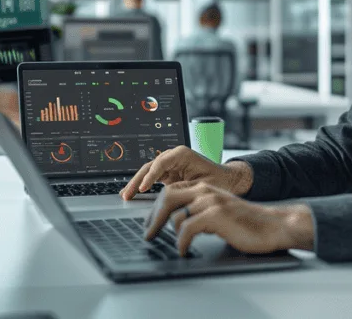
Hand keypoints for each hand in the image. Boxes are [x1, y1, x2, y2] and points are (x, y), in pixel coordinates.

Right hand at [120, 145, 252, 199]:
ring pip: (148, 172)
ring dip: (136, 183)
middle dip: (137, 180)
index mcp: (182, 154)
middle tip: (128, 194)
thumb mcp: (202, 186)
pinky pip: (152, 178)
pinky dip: (142, 185)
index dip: (150, 176)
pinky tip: (132, 193)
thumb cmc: (218, 181)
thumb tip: (169, 197)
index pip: (161, 162)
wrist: (227, 180)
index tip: (143, 188)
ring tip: (125, 195)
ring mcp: (170, 164)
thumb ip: (185, 189)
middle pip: (150, 166)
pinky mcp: (168, 173)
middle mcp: (174, 156)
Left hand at [144, 181, 313, 255]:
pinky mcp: (216, 215)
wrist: (272, 225)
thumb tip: (178, 222)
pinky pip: (186, 229)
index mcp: (205, 187)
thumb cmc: (247, 222)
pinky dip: (181, 242)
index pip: (171, 190)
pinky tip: (183, 250)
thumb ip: (200, 211)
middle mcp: (205, 190)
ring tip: (169, 244)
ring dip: (167, 232)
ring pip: (174, 214)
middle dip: (153, 217)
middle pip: (167, 197)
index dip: (156, 207)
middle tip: (148, 233)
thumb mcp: (219, 210)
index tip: (149, 222)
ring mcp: (210, 202)